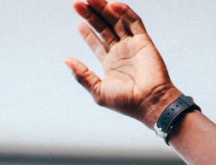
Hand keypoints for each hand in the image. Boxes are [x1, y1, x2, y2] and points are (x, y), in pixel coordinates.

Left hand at [65, 1, 179, 127]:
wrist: (149, 103)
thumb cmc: (125, 102)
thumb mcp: (98, 91)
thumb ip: (82, 75)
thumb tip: (66, 60)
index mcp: (110, 64)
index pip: (97, 43)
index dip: (87, 32)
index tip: (78, 22)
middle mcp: (121, 52)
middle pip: (104, 27)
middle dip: (91, 15)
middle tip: (77, 3)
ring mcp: (132, 45)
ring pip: (116, 20)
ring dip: (103, 8)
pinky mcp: (144, 41)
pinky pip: (134, 21)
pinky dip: (123, 11)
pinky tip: (111, 5)